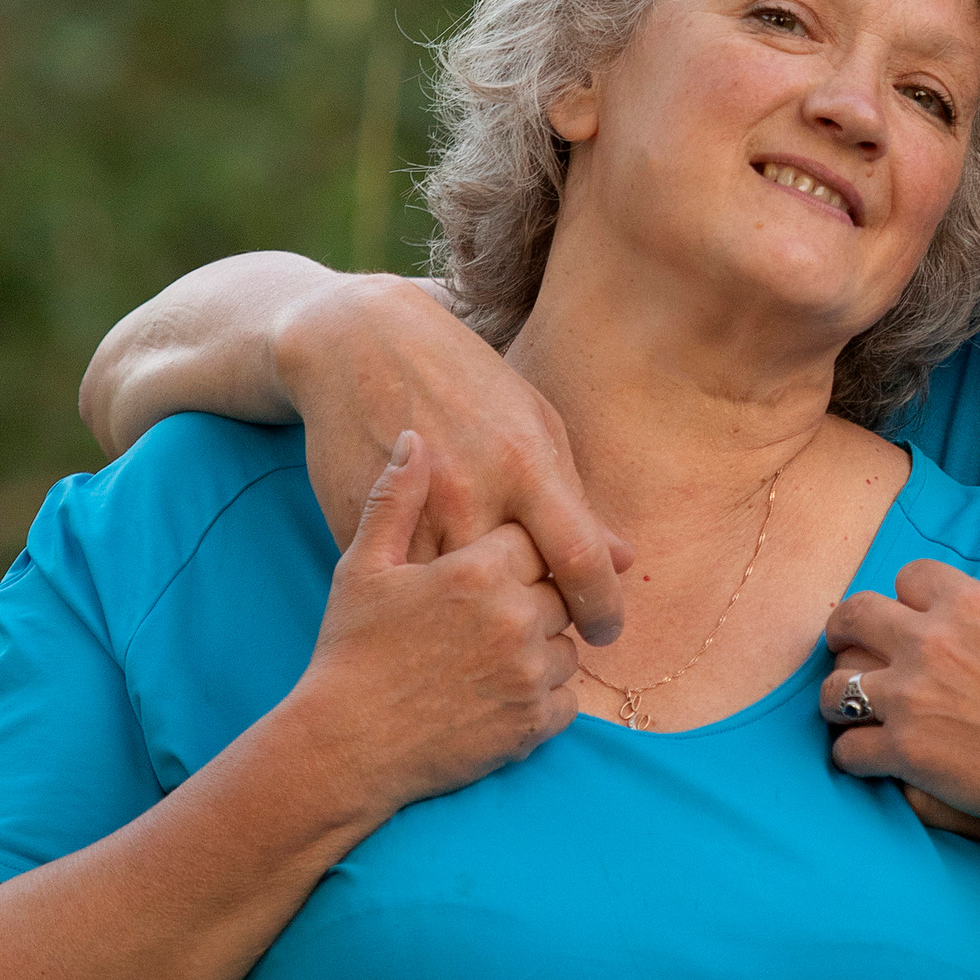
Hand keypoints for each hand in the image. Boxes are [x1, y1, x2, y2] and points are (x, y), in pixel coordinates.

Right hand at [277, 274, 629, 642]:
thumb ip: (574, 497)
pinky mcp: (363, 536)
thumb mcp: (532, 422)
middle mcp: (470, 497)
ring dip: (491, 628)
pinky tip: (445, 612)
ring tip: (501, 624)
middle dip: (546, 622)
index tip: (606, 631)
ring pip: (463, 610)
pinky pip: (409, 599)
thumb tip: (622, 560)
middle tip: (550, 623)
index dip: (603, 609)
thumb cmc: (461, 382)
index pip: (579, 561)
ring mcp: (413, 519)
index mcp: (522, 465)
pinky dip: (432, 614)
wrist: (357, 347)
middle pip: (525, 597)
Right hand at [286, 433, 580, 818]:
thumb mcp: (362, 566)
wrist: (344, 747)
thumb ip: (396, 498)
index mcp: (478, 568)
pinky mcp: (533, 723)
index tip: (510, 565)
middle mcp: (514, 615)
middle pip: (561, 591)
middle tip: (495, 618)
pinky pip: (568, 699)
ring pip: (567, 646)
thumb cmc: (350, 652)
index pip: (539, 540)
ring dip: (543, 649)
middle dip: (537, 601)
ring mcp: (527, 671)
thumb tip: (414, 437)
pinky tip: (501, 693)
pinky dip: (545, 696)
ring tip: (491, 658)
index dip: (525, 554)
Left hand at [821, 542, 979, 904]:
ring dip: (838, 696)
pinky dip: (852, 754)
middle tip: (847, 646)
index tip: (910, 614)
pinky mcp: (904, 752)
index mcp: (971, 604)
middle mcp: (931, 642)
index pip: (909, 577)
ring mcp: (911, 698)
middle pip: (854, 616)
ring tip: (848, 708)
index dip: (908, 595)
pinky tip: (865, 757)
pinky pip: (848, 748)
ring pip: (835, 686)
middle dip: (845, 630)